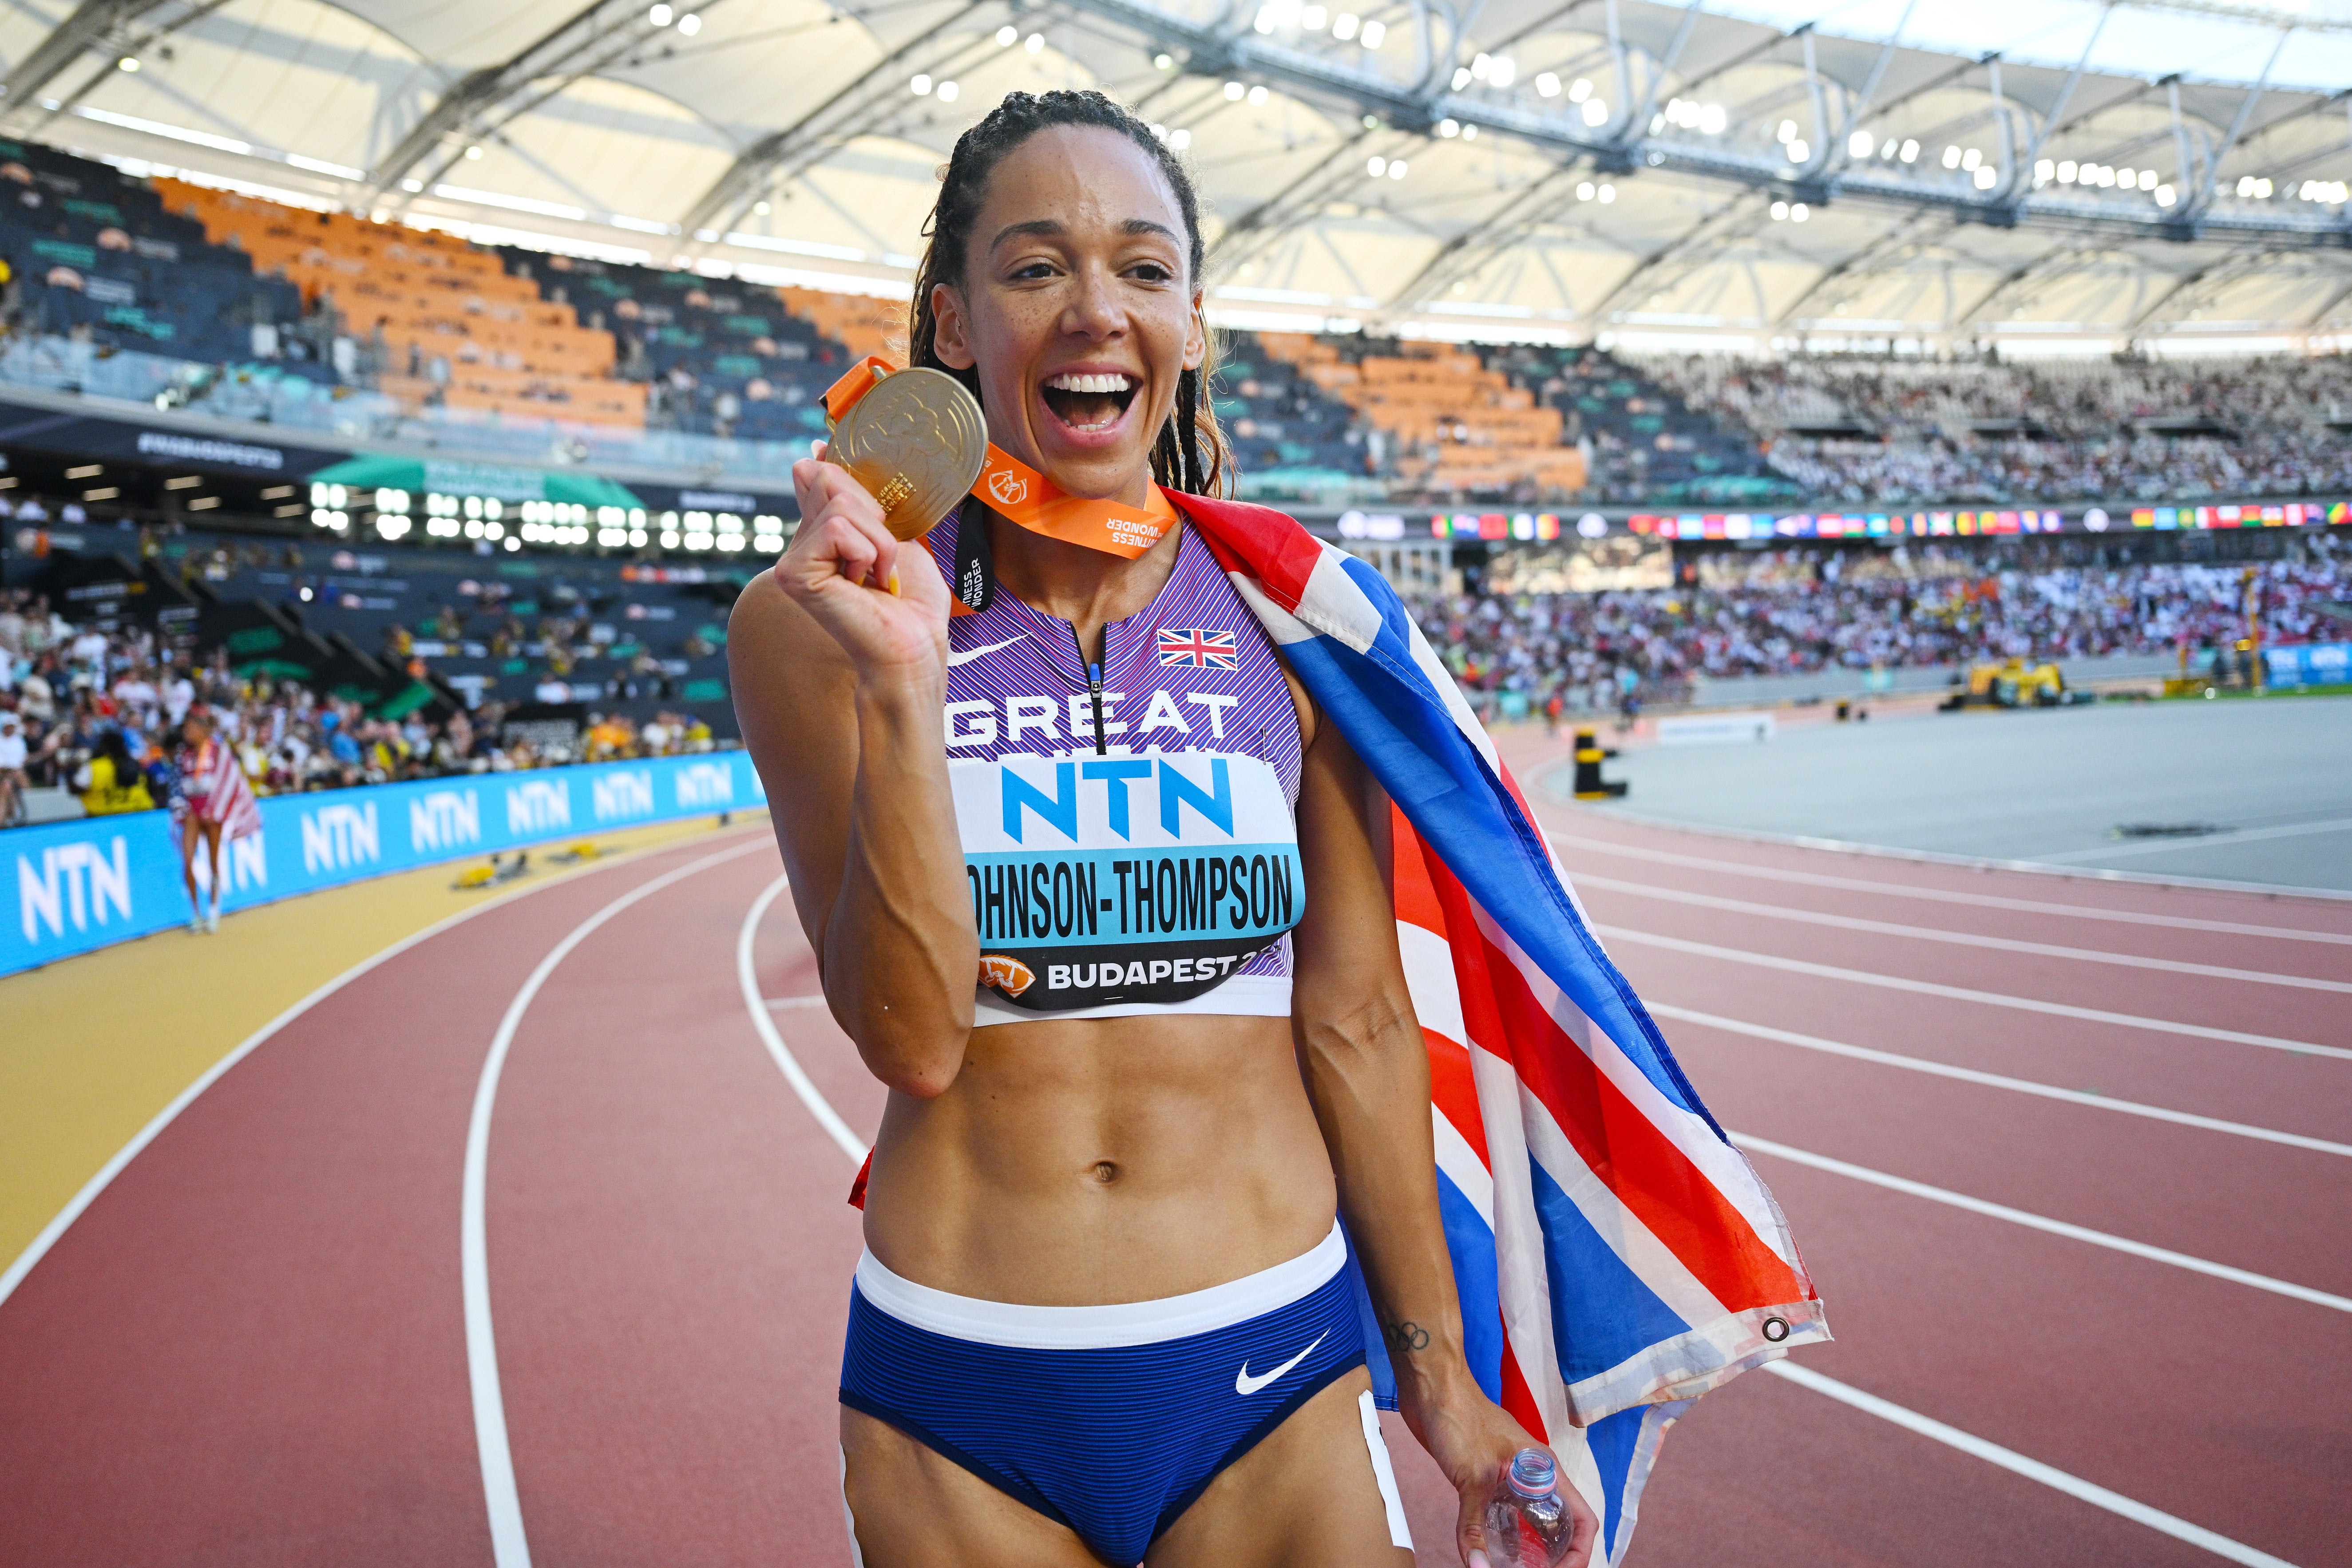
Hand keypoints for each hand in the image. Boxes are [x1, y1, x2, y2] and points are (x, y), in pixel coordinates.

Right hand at [777, 446, 949, 679]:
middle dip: (875, 517)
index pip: (821, 476)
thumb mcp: (893, 535)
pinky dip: (868, 553)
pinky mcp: (794, 573)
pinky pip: (839, 529)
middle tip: (882, 561)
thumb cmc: (911, 602)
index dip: (846, 475)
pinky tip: (865, 585)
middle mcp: (801, 545)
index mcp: (822, 534)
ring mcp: (793, 560)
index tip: (866, 504)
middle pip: (832, 480)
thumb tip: (812, 454)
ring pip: (840, 504)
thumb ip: (858, 501)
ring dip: (878, 541)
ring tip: (878, 577)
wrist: (914, 647)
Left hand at [1404, 1379, 1599, 1567]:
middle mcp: (1534, 1476)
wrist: (1431, 1387)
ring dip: (1528, 1550)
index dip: (1580, 1551)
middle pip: (1560, 1525)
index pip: (1583, 1518)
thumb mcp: (1471, 1478)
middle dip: (1555, 1557)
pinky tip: (1488, 1552)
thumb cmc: (1459, 1416)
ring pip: (1530, 1522)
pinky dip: (1500, 1536)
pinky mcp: (1486, 1478)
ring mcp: (1510, 1477)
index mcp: (1545, 1470)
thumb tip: (1478, 1565)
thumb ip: (1474, 1525)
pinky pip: (1503, 1515)